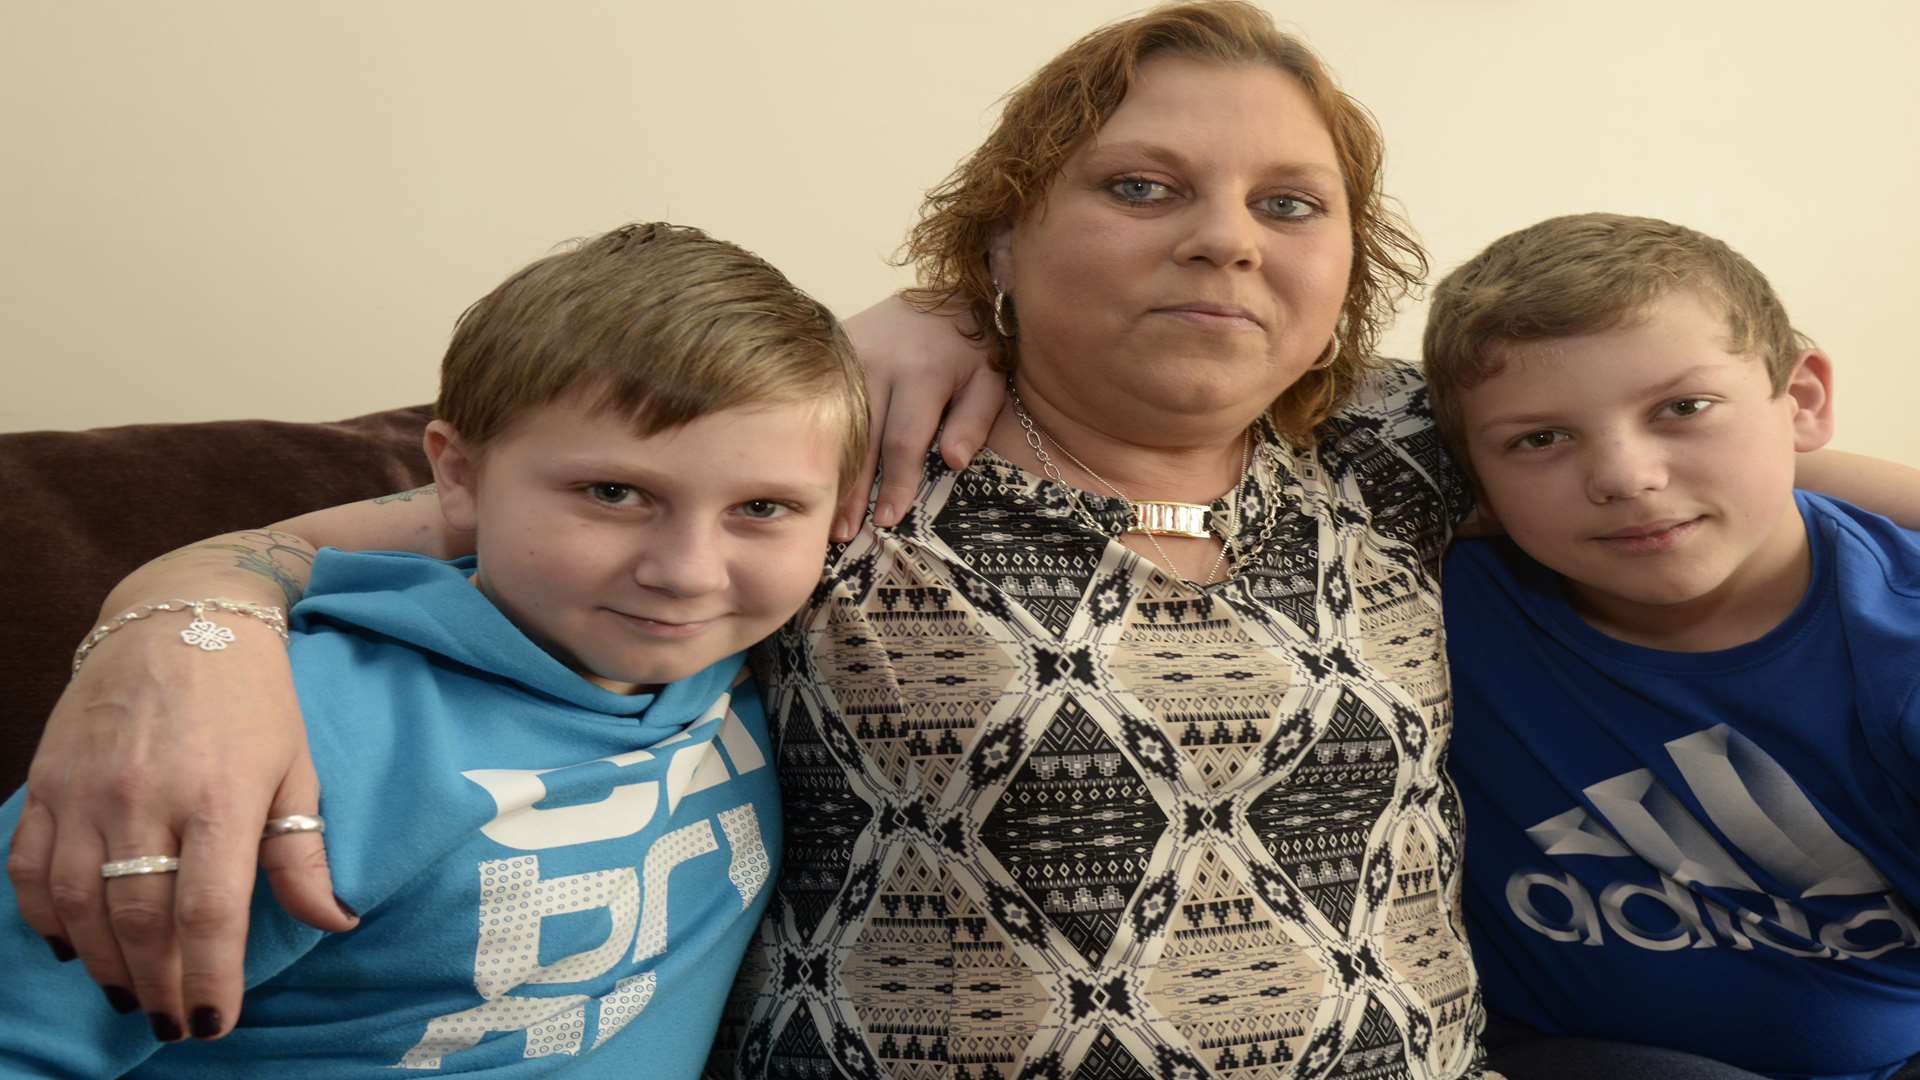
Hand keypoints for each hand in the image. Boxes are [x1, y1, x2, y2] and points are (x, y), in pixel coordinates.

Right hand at [6, 620, 352, 1041]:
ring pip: (79, 904)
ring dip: (102, 962)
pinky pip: (31, 868)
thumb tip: (335, 921)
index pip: (209, 912)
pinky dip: (46, 917)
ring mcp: (87, 790)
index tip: (213, 1023)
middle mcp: (146, 797)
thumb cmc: (254, 699)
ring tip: (130, 992)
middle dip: (157, 983)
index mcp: (220, 796)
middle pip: (140, 919)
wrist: (181, 617)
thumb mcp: (296, 768)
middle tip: (170, 1020)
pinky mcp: (47, 781)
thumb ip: (304, 853)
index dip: (210, 978)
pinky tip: (72, 944)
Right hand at [834, 294, 1005, 539]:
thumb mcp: (989, 380)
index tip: (889, 520)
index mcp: (922, 373)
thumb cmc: (972, 349)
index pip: (903, 442)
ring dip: (828, 470)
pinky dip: (814, 438)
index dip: (896, 485)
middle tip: (843, 534)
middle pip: (860, 440)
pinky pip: (820, 400)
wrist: (942, 294)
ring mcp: (849, 354)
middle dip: (853, 491)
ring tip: (823, 513)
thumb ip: (975, 420)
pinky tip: (807, 468)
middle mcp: (879, 363)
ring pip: (835, 424)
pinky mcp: (833, 351)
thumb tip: (954, 462)